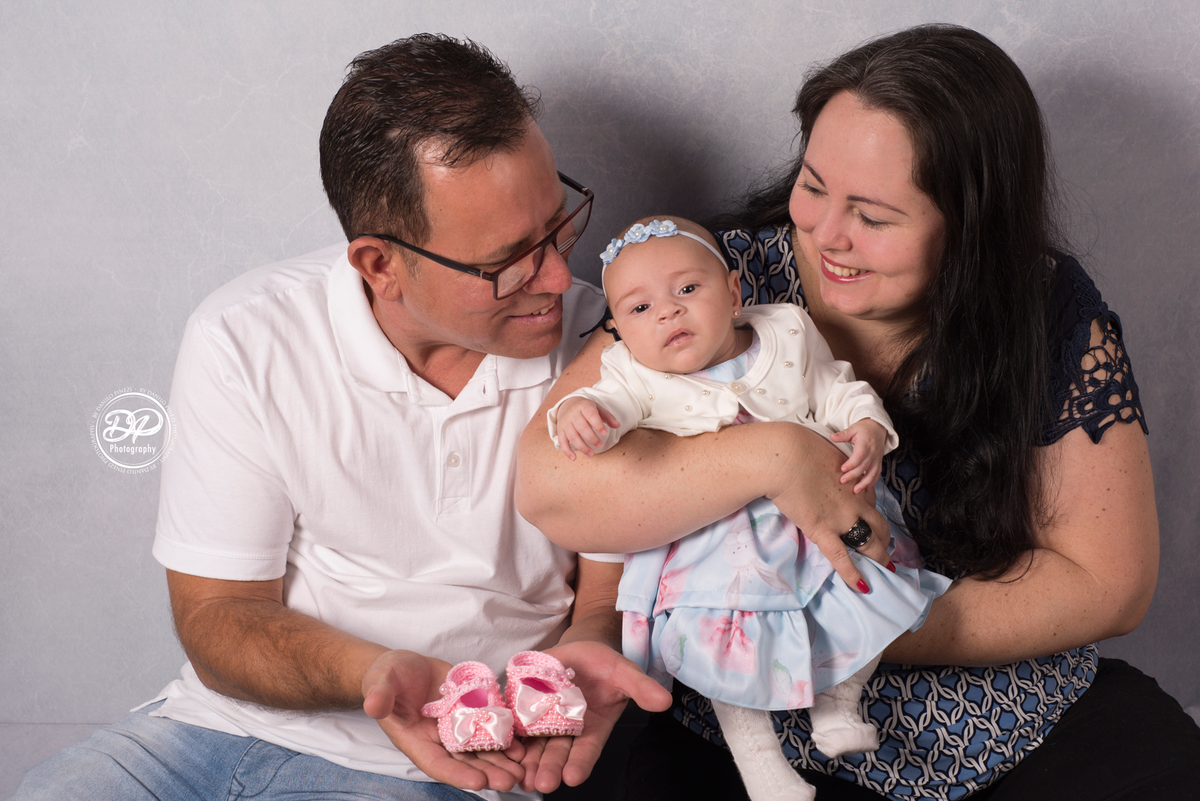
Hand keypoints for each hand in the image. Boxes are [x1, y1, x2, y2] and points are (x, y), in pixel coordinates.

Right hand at [362, 650, 526, 791]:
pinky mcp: (469, 710)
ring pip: (480, 749)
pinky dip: (505, 737)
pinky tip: (523, 744)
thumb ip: (379, 695)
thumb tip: (373, 705)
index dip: (457, 774)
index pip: (437, 764)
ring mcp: (456, 727)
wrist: (403, 667)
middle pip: (465, 762)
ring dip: (501, 760)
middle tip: (511, 780)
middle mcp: (438, 739)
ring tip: (522, 768)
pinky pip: (489, 726)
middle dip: (488, 772)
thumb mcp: (380, 682)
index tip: (478, 782)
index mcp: (415, 740)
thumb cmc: (386, 677)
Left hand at [514, 640, 671, 793]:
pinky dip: (510, 736)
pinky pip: (516, 723)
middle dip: (549, 769)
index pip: (587, 750)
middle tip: (540, 784)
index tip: (572, 778)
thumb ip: (641, 688)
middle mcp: (568, 730)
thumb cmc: (605, 663)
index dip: (579, 764)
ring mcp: (546, 720)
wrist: (581, 649)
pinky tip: (503, 749)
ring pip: (535, 745)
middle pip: (557, 753)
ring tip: (519, 777)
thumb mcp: (625, 673)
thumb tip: (664, 701)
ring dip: (527, 762)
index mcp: (593, 728)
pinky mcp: (526, 706)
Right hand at [555, 397, 619, 459]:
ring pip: (572, 436)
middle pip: (581, 427)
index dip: (597, 424)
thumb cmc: (586, 409)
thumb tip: (618, 425)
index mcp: (584, 406)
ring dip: (582, 447)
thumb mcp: (598, 409)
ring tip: (592, 453)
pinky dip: (567, 451)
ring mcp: (565, 423)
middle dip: (592, 438)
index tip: (605, 433)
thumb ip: (608, 417)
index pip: (591, 415)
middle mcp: (573, 414)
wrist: (568, 404)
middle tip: (600, 445)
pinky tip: (574, 458)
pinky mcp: (560, 430)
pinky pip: (562, 441)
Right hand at [768, 427, 892, 592]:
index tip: (867, 514)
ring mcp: (842, 518)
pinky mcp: (822, 530)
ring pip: (870, 541)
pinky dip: (852, 574)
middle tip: (885, 546)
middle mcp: (855, 501)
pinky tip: (862, 587)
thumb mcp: (822, 450)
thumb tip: (822, 464)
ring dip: (879, 556)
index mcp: (854, 480)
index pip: (869, 499)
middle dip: (884, 537)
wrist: (784, 456)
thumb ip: (829, 462)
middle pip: (878, 523)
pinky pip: (841, 557)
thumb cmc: (797, 446)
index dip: (870, 509)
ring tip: (885, 567)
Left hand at [831, 419, 887, 492]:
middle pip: (864, 466)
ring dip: (864, 483)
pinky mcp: (878, 462)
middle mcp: (873, 452)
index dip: (852, 463)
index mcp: (865, 443)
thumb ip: (843, 434)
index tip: (843, 469)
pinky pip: (877, 474)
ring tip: (855, 491)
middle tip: (843, 481)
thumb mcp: (853, 429)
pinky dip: (873, 482)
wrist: (878, 428)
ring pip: (872, 473)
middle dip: (854, 475)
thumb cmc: (863, 429)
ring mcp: (877, 458)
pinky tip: (866, 489)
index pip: (860, 455)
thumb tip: (832, 436)